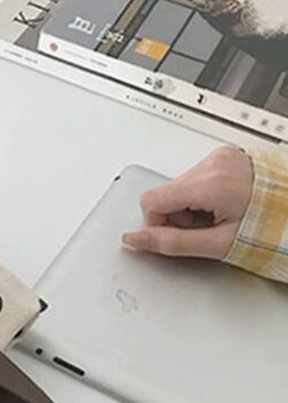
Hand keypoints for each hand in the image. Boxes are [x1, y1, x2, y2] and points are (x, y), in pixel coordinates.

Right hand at [122, 146, 253, 259]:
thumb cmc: (268, 229)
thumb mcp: (215, 244)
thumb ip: (169, 243)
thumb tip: (135, 240)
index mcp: (209, 182)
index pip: (151, 200)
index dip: (157, 224)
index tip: (176, 235)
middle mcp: (214, 163)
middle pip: (166, 192)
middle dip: (178, 216)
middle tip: (205, 229)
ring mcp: (222, 157)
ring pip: (181, 186)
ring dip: (191, 207)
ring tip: (218, 218)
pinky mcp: (227, 158)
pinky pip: (197, 178)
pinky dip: (203, 196)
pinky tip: (222, 206)